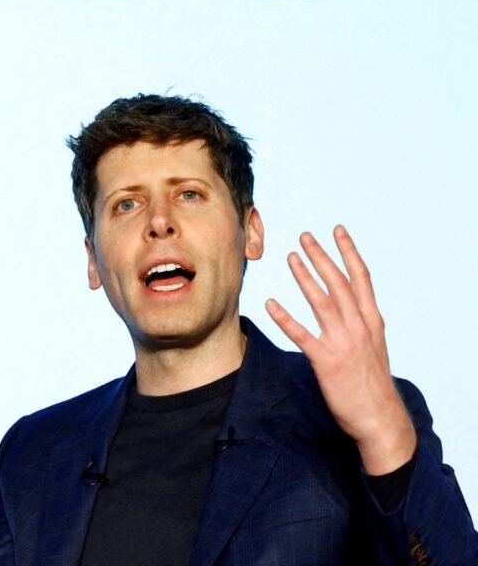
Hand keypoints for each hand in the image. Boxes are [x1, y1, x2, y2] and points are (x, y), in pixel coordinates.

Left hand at [265, 226, 415, 474]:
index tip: (337, 230)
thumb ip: (360, 323)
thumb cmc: (372, 383)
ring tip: (290, 257)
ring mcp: (343, 343)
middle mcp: (359, 327)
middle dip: (322, 256)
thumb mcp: (374, 346)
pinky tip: (270, 303)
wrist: (380, 418)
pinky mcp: (326, 361)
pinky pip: (302, 335)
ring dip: (305, 277)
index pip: (360, 278)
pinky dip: (285, 318)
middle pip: (339, 283)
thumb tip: (350, 305)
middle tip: (305, 235)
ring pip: (322, 302)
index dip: (348, 252)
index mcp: (371, 321)